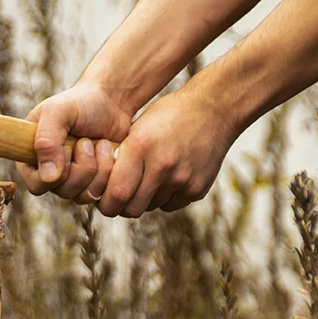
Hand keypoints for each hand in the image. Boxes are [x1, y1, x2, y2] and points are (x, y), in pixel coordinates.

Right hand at [16, 81, 132, 203]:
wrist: (112, 103)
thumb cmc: (81, 103)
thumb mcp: (57, 111)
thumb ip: (46, 140)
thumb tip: (49, 177)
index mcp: (33, 158)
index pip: (36, 186)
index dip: (55, 171)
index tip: (68, 146)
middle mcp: (51, 175)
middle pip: (64, 192)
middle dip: (82, 164)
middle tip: (86, 140)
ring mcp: (74, 183)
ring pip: (84, 196)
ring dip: (98, 167)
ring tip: (100, 143)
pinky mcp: (95, 185)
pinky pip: (102, 194)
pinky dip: (111, 172)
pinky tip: (110, 153)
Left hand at [89, 86, 232, 217]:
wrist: (214, 110)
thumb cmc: (169, 116)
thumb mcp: (139, 128)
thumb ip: (121, 158)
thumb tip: (103, 189)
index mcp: (141, 146)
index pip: (116, 193)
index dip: (106, 203)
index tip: (104, 200)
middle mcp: (162, 165)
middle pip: (132, 209)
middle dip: (122, 207)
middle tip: (120, 198)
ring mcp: (182, 179)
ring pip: (150, 206)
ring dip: (144, 198)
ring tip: (149, 177)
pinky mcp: (197, 189)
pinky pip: (170, 205)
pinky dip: (164, 196)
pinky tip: (169, 176)